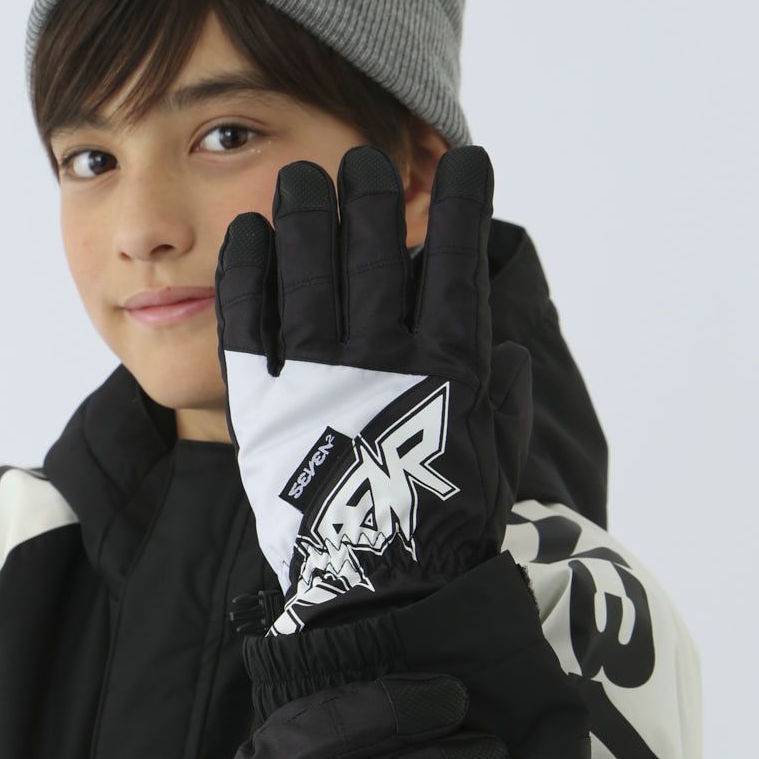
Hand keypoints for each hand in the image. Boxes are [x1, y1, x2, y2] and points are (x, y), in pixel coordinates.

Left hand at [214, 144, 531, 632]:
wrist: (374, 597)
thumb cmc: (445, 532)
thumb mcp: (499, 464)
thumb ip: (508, 401)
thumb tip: (510, 354)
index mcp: (448, 365)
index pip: (456, 257)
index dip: (461, 201)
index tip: (465, 160)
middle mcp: (381, 355)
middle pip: (372, 247)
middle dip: (370, 192)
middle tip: (363, 162)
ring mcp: (315, 375)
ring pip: (309, 268)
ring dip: (306, 212)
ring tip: (301, 175)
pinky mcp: (261, 404)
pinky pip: (248, 320)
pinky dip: (247, 272)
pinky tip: (248, 233)